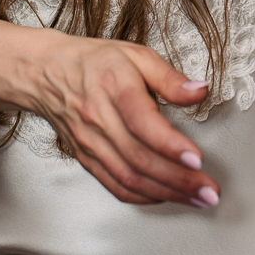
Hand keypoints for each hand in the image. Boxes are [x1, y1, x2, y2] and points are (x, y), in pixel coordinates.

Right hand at [14, 33, 220, 207]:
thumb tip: (199, 90)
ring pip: (129, 178)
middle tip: (209, 191)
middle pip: (140, 158)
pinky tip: (165, 197)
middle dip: (179, 180)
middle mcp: (99, 119)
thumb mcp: (136, 55)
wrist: (46, 73)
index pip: (142, 122)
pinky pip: (115, 185)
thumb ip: (169, 77)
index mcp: (114, 87)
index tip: (197, 158)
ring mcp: (91, 143)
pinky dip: (142, 197)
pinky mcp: (86, 159)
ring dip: (166, 194)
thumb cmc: (93, 62)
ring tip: (196, 199)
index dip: (170, 144)